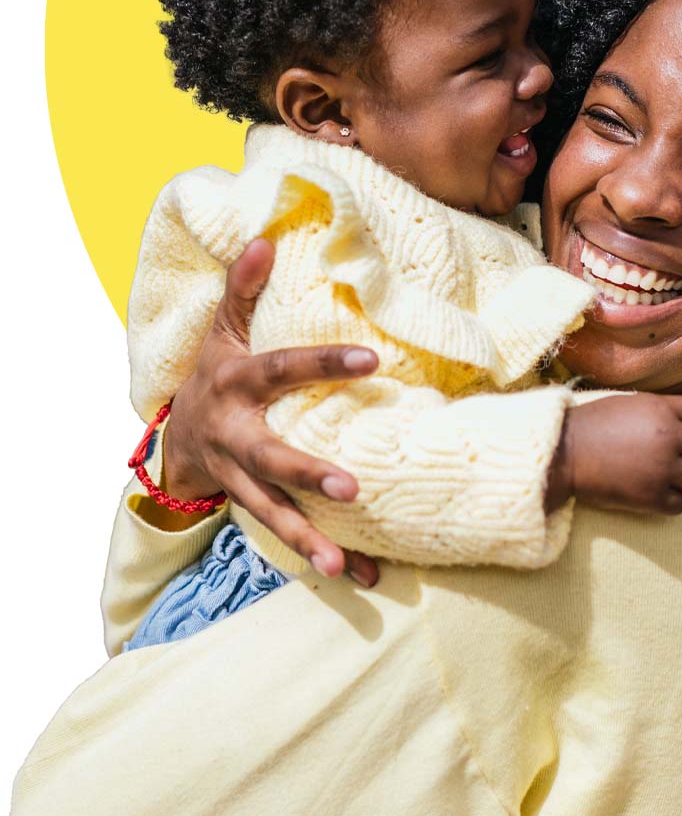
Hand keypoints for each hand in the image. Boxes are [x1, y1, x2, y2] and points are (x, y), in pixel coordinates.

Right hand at [163, 239, 380, 584]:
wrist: (176, 441)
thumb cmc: (213, 374)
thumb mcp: (220, 331)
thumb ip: (242, 289)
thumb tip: (264, 238)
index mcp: (236, 384)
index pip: (281, 370)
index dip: (323, 363)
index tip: (372, 359)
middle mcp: (237, 438)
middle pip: (270, 458)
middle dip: (307, 474)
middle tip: (351, 489)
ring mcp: (241, 479)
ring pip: (271, 512)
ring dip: (306, 539)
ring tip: (342, 565)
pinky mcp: (253, 507)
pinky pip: (286, 536)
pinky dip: (319, 557)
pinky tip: (358, 576)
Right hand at [546, 394, 681, 515]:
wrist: (564, 452)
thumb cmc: (591, 425)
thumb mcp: (630, 404)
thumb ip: (661, 410)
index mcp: (662, 410)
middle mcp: (668, 437)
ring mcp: (661, 468)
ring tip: (677, 479)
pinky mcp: (651, 496)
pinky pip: (681, 504)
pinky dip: (674, 501)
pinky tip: (661, 495)